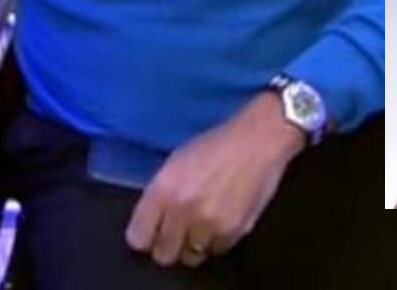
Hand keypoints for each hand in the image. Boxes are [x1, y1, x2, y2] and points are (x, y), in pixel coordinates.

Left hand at [125, 91, 305, 266]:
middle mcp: (183, 208)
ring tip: (203, 222)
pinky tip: (222, 219)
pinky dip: (217, 240)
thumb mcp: (176, 161)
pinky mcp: (234, 231)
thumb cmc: (217, 144)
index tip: (152, 232)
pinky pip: (216, 251)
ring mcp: (209, 223)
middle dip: (169, 244)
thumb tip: (152, 223)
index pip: (138, 238)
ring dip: (194, 243)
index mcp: (163, 188)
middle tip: (179, 230)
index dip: (145, 236)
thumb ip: (160, 195)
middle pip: (163, 255)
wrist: (259, 139)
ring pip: (190, 256)